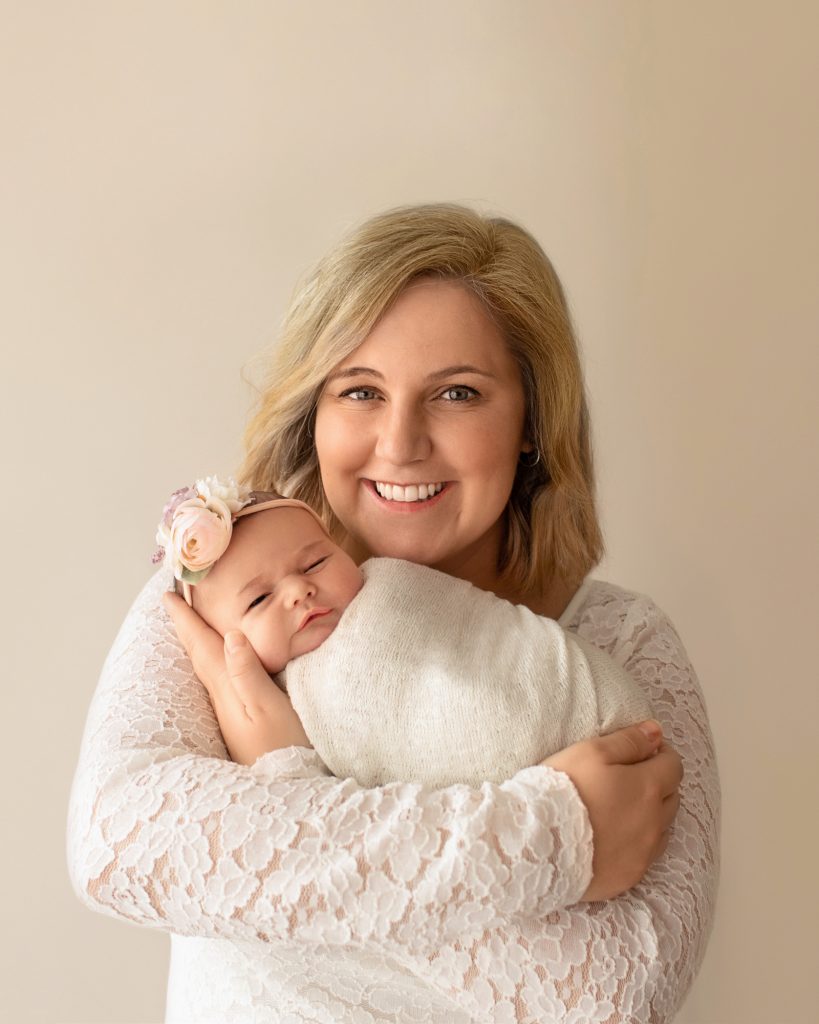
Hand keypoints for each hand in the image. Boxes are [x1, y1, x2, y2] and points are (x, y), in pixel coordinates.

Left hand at [163, 591, 311, 764]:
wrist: (287, 784)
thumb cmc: (283, 747)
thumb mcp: (269, 707)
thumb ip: (248, 672)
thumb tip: (231, 634)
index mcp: (227, 688)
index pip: (202, 645)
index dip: (186, 620)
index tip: (168, 595)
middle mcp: (222, 697)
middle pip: (198, 654)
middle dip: (185, 626)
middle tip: (173, 602)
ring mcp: (229, 710)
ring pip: (206, 666)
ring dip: (196, 641)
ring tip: (190, 624)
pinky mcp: (240, 719)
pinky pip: (218, 678)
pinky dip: (212, 659)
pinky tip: (218, 661)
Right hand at [542, 720, 681, 900]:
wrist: (539, 843)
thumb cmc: (564, 791)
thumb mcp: (591, 752)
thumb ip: (628, 741)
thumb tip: (656, 732)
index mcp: (648, 788)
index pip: (673, 766)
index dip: (660, 753)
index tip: (642, 750)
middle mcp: (654, 822)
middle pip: (672, 797)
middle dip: (659, 782)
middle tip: (630, 777)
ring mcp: (644, 852)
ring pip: (663, 827)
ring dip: (652, 814)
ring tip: (622, 808)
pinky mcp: (630, 875)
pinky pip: (646, 854)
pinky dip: (639, 841)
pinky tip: (616, 836)